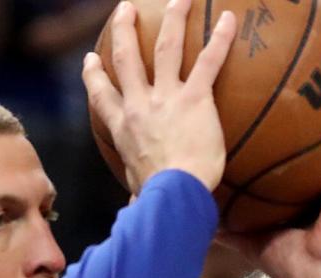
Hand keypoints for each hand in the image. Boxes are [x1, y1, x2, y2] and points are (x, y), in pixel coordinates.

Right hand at [82, 0, 236, 193]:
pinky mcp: (195, 99)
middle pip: (127, 58)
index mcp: (122, 128)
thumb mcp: (136, 192)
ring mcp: (166, 98)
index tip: (91, 59)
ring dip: (173, 19)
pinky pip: (208, 62)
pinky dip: (219, 39)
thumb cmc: (156, 199)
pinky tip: (228, 18)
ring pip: (166, 48)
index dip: (94, 74)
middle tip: (126, 9)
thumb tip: (132, 213)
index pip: (102, 95)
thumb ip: (134, 193)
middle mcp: (139, 106)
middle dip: (125, 29)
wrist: (172, 194)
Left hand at [218, 83, 320, 277]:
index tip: (266, 107)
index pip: (289, 159)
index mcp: (296, 195)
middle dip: (313, 112)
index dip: (280, 135)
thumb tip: (191, 209)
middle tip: (303, 78)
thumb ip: (221, 222)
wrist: (315, 275)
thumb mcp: (244, 236)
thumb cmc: (283, 261)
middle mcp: (320, 182)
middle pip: (318, 141)